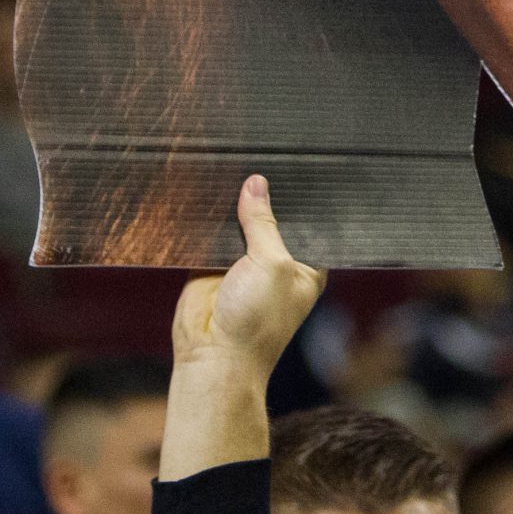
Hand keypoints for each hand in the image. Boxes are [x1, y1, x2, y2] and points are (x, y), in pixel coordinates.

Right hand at [172, 175, 326, 380]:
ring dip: (233, 207)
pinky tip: (206, 191)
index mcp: (304, 265)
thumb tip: (256, 183)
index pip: (305, 221)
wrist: (213, 357)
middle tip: (260, 156)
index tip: (296, 163)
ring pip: (238, 224)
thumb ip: (264, 223)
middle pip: (269, 218)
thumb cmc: (257, 323)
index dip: (298, 197)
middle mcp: (275, 262)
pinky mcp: (211, 266)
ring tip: (231, 166)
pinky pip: (210, 235)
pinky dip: (207, 220)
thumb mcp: (272, 264)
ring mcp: (242, 263)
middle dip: (263, 197)